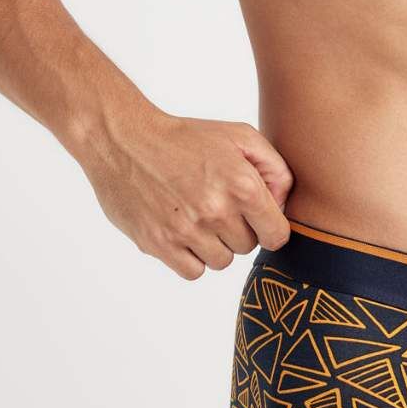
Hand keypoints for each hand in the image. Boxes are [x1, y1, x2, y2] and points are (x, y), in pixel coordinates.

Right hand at [79, 104, 294, 279]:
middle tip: (217, 204)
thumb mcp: (239, 135)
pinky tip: (182, 231)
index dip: (270, 227)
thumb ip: (275, 168)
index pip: (277, 235)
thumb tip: (281, 206)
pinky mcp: (158, 244)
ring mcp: (186, 230)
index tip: (257, 218)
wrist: (124, 140)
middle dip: (238, 229)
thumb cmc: (185, 137)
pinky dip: (191, 257)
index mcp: (241, 184)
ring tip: (197, 216)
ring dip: (214, 244)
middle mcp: (216, 210)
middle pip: (247, 247)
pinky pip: (193, 272)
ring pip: (221, 262)